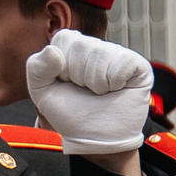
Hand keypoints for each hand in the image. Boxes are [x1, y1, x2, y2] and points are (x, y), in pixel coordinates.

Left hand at [24, 29, 151, 154]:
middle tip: (84, 90)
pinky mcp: (139, 66)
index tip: (65, 82)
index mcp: (73, 48)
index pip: (64, 38)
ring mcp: (119, 55)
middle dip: (77, 75)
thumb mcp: (41, 91)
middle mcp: (97, 47)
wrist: (95, 137)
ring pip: (101, 53)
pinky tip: (116, 90)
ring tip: (100, 92)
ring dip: (95, 82)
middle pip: (82, 45)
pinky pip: (123, 62)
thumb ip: (36, 67)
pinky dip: (114, 82)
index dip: (60, 66)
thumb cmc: (69, 113)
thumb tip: (52, 49)